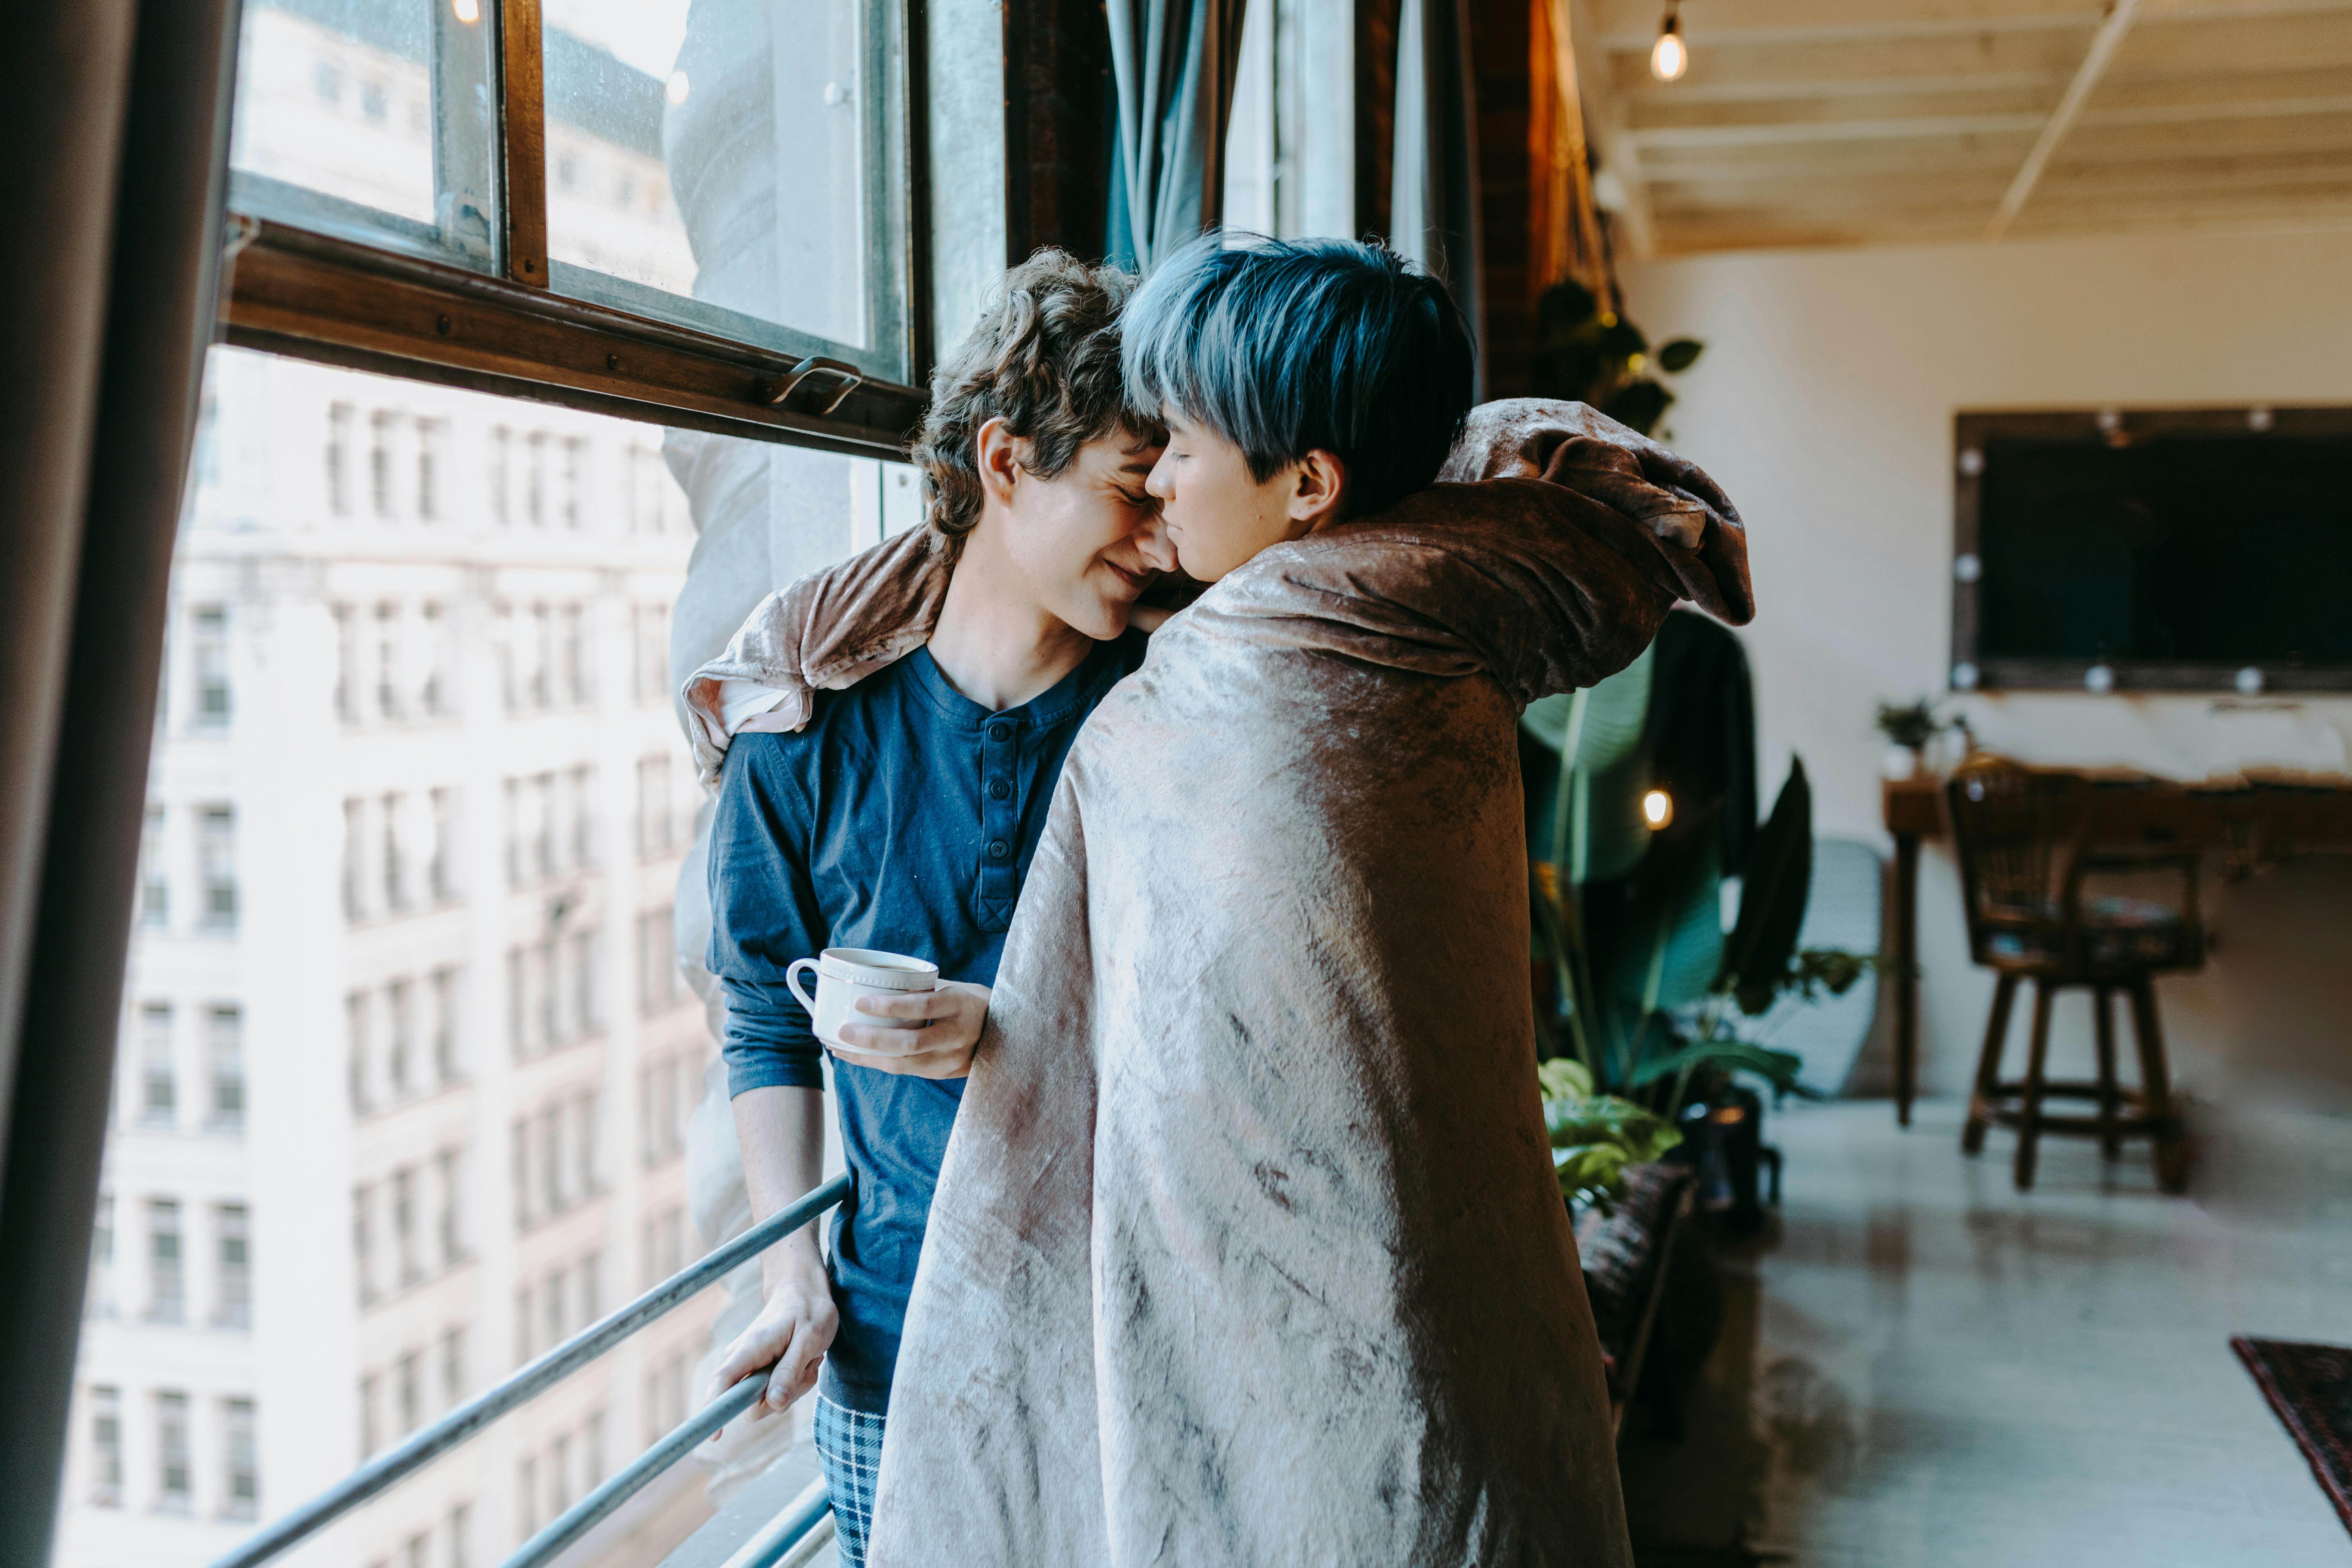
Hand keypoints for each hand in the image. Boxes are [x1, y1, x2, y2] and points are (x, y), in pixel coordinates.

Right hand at [705, 1243, 836, 1423]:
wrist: (805, 1292)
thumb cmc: (809, 1310)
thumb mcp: (810, 1338)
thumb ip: (791, 1371)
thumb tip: (775, 1403)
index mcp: (750, 1348)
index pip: (722, 1381)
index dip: (715, 1409)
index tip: (713, 1436)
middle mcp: (744, 1359)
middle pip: (753, 1404)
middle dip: (785, 1396)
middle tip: (807, 1367)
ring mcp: (751, 1367)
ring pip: (769, 1401)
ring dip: (795, 1387)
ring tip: (808, 1358)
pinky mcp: (761, 1372)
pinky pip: (777, 1393)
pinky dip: (796, 1383)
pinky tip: (805, 1361)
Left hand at [830, 980, 989, 1078]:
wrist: (1011, 1034)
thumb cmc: (972, 1002)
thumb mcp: (955, 987)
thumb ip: (923, 989)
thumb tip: (877, 982)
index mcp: (961, 1004)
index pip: (922, 1007)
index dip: (890, 1006)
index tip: (860, 1001)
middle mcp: (959, 1035)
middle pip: (910, 1043)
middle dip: (871, 1040)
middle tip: (842, 1031)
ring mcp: (953, 1059)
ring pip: (905, 1064)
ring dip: (868, 1057)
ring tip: (840, 1046)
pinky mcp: (946, 1074)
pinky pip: (908, 1071)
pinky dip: (879, 1064)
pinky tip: (858, 1056)